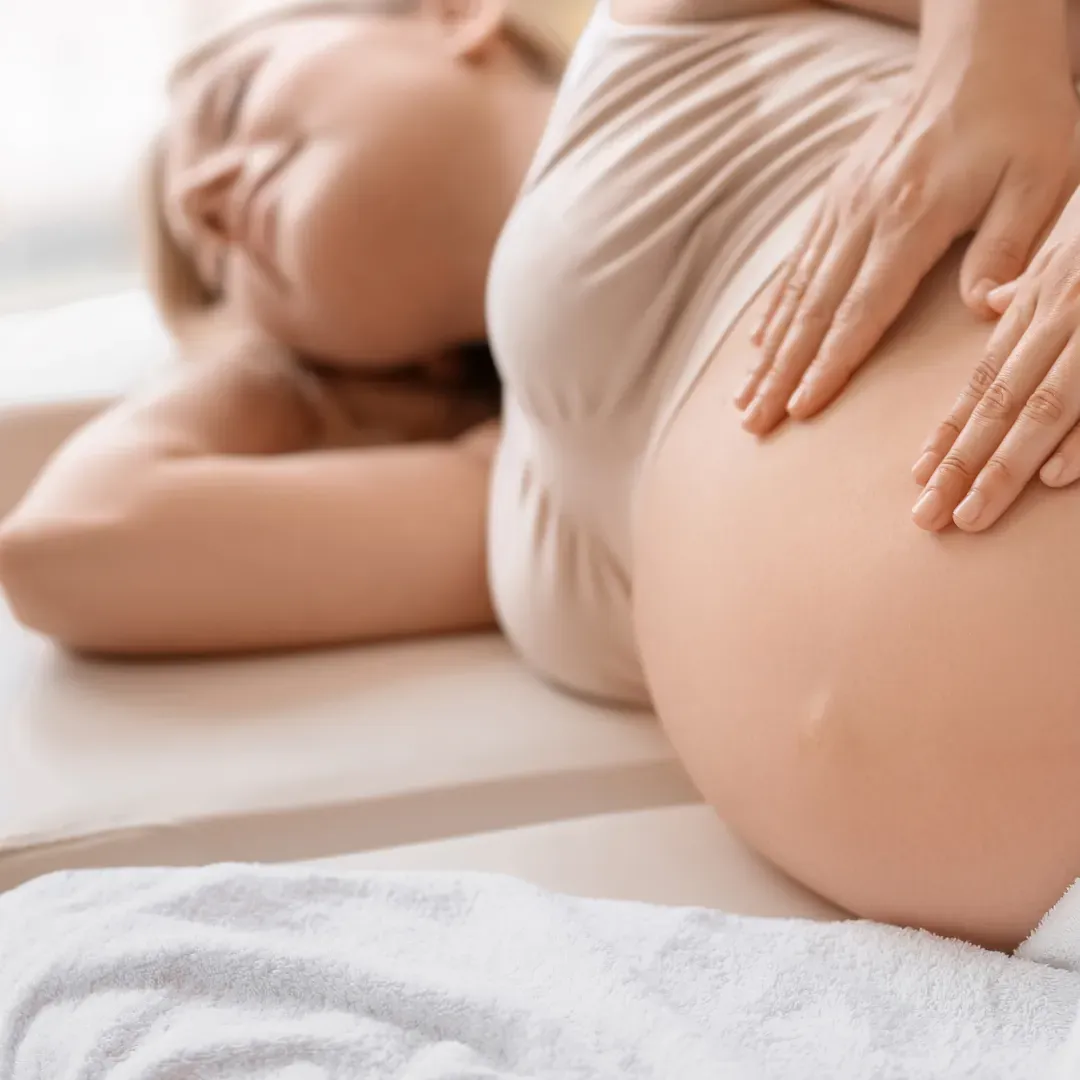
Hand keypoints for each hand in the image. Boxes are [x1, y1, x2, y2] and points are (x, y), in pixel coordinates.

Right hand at [737, 0, 1078, 435]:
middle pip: (813, 312)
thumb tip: (978, 311)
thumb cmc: (1022, 117)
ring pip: (796, 292)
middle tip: (754, 421)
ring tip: (744, 396)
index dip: (829, 365)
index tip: (801, 408)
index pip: (861, 311)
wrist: (980, 54)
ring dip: (769, 351)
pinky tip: (759, 342)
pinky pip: (798, 262)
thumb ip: (1007, 247)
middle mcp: (863, 216)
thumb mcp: (1041, 179)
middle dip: (781, 374)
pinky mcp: (836, 197)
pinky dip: (775, 308)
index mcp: (911, 219)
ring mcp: (843, 206)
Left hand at [911, 176, 1079, 532]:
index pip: (985, 377)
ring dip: (1005, 465)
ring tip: (971, 515)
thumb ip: (1036, 283)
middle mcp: (1067, 317)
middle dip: (961, 464)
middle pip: (1003, 402)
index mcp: (1046, 300)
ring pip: (1048, 406)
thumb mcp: (1075, 243)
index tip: (919, 474)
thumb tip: (994, 304)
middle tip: (926, 516)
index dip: (950, 428)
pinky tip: (1055, 477)